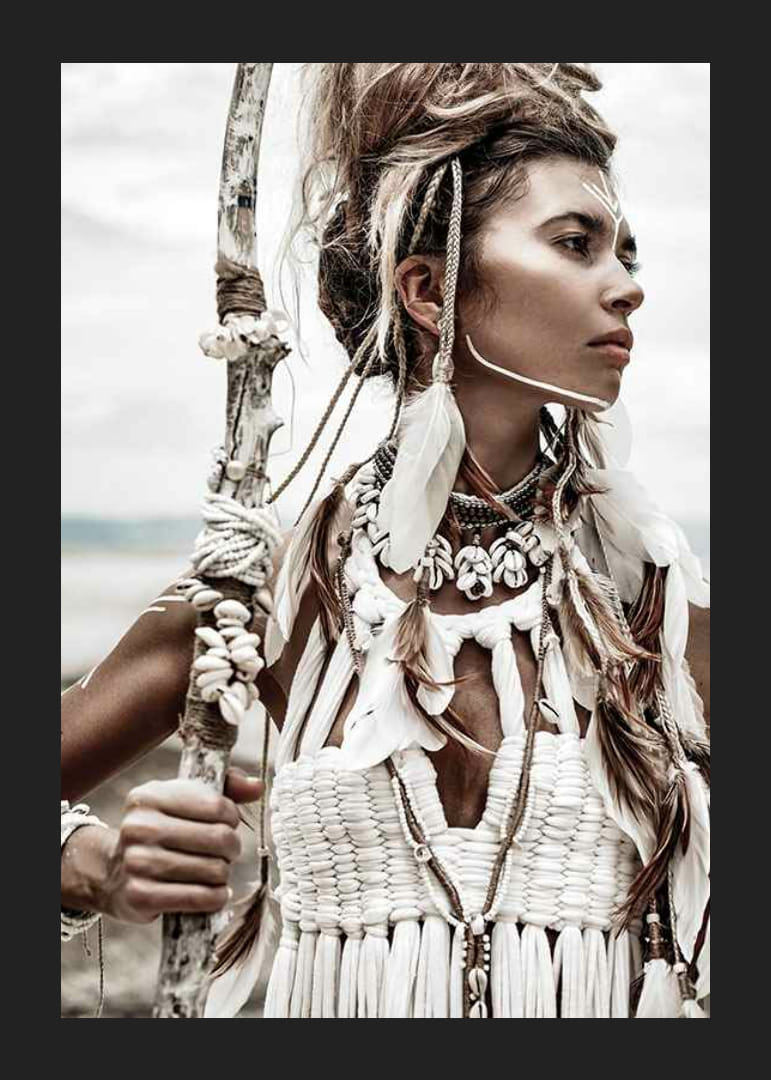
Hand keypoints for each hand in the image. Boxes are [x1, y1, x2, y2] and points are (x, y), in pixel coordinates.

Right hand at [103, 768, 262, 923]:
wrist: (115, 872)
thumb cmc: (165, 829)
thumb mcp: (187, 798)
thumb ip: (226, 786)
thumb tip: (257, 786)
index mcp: (149, 795)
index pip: (218, 805)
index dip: (232, 817)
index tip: (227, 823)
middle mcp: (138, 827)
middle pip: (219, 838)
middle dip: (232, 847)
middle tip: (226, 852)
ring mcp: (136, 862)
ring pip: (212, 870)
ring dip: (223, 874)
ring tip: (215, 871)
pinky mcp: (139, 896)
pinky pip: (198, 898)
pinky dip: (215, 898)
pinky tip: (214, 892)